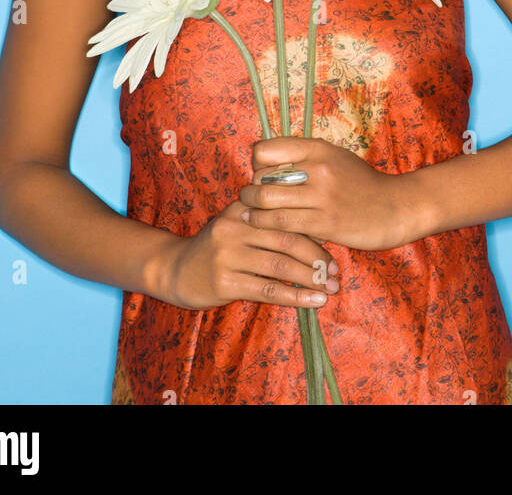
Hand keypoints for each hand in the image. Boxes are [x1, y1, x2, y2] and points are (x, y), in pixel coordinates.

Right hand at [157, 199, 340, 311]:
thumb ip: (269, 221)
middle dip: (316, 256)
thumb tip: (317, 228)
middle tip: (335, 272)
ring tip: (330, 289)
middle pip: (287, 239)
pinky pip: (267, 289)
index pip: (286, 214)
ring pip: (280, 265)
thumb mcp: (238, 223)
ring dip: (310, 279)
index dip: (314, 229)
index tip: (336, 242)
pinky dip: (294, 296)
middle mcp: (235, 226)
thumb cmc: (217, 247)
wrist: (175, 269)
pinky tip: (312, 302)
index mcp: (244, 208)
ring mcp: (228, 254)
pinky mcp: (224, 281)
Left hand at [238, 137, 411, 250]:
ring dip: (251, 208)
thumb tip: (269, 162)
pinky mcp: (324, 222)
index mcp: (318, 148)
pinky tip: (258, 225)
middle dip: (251, 189)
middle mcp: (318, 167)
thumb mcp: (336, 158)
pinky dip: (263, 224)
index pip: (267, 149)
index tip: (262, 174)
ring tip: (246, 212)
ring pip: (268, 201)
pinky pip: (282, 223)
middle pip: (263, 176)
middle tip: (249, 197)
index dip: (257, 163)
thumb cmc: (362, 183)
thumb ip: (306, 157)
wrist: (396, 207)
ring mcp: (321, 195)